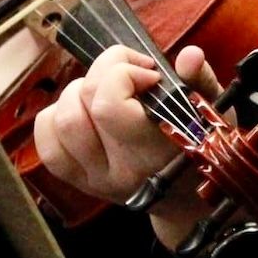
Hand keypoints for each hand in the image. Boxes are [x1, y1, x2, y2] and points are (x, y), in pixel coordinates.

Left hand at [32, 43, 217, 205]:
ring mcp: (94, 180)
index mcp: (155, 155)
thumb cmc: (201, 146)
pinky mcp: (77, 182)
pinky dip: (57, 115)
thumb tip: (189, 55)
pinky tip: (85, 110)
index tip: (150, 75)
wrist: (189, 202)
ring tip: (107, 91)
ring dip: (79, 92)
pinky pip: (47, 143)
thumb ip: (201, 81)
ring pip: (60, 121)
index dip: (122, 73)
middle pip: (82, 105)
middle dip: (103, 71)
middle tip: (131, 73)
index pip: (109, 106)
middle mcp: (120, 171)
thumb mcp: (210, 113)